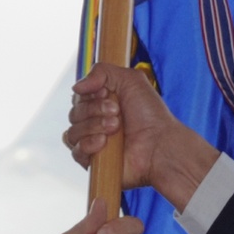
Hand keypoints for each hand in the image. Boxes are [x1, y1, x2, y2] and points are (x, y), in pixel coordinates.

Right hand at [63, 65, 217, 208]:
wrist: (160, 144)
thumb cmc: (150, 114)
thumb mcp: (130, 79)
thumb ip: (102, 71)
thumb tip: (76, 86)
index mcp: (102, 104)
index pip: (79, 97)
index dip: (90, 94)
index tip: (108, 94)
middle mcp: (95, 122)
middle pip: (75, 113)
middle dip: (94, 109)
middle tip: (117, 112)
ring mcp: (93, 143)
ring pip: (73, 132)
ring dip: (94, 125)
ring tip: (115, 127)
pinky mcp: (93, 162)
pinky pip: (76, 151)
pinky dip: (88, 144)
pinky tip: (104, 142)